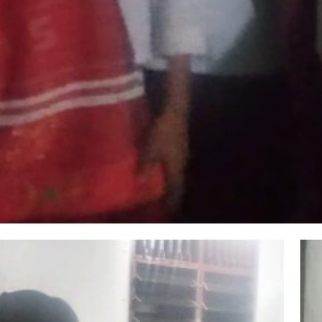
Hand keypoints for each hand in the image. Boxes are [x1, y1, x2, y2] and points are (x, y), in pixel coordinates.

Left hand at [142, 57, 190, 210]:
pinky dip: (164, 172)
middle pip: (176, 185)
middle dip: (168, 195)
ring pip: (174, 175)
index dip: (171, 204)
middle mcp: (181, 163)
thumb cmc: (164, 128)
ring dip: (166, 183)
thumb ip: (146, 165)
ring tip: (156, 190)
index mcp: (176, 167)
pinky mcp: (177, 146)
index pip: (176, 192)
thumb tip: (141, 184)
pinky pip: (171, 165)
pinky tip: (156, 170)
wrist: (176, 108)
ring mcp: (181, 154)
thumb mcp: (151, 146)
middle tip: (158, 205)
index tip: (165, 214)